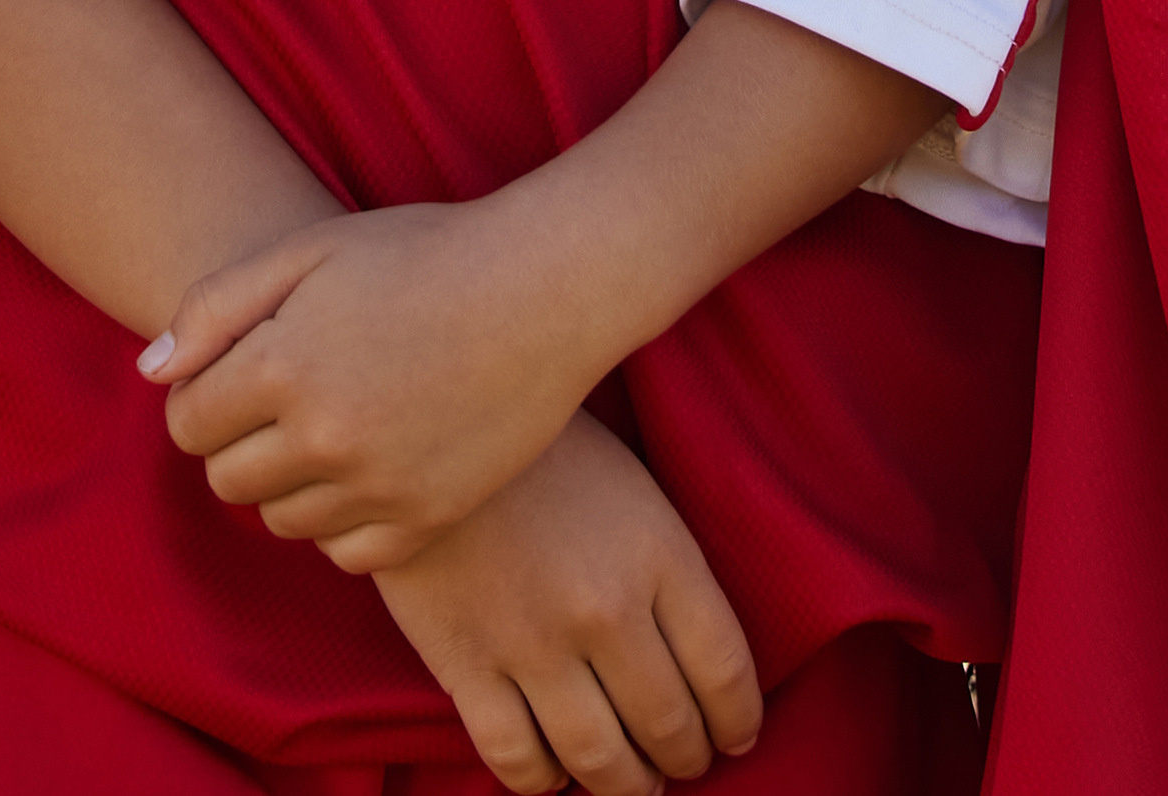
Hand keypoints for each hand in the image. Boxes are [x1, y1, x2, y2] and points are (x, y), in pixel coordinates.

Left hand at [150, 194, 609, 566]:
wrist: (544, 290)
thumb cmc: (421, 255)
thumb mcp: (308, 253)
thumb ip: (215, 309)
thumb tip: (150, 374)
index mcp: (281, 366)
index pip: (186, 424)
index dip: (205, 397)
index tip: (243, 373)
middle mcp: (322, 438)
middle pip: (227, 481)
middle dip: (241, 442)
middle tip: (288, 400)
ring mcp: (378, 486)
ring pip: (282, 521)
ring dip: (290, 483)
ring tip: (335, 426)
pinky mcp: (426, 520)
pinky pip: (345, 554)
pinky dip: (344, 522)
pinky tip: (371, 468)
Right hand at [362, 415, 763, 795]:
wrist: (427, 409)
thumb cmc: (541, 449)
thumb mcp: (633, 489)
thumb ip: (669, 571)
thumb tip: (702, 661)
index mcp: (660, 555)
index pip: (726, 672)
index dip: (739, 723)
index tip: (737, 738)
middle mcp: (606, 609)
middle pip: (670, 726)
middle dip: (685, 759)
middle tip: (683, 764)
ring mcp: (533, 641)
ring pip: (600, 759)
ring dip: (626, 786)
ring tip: (633, 784)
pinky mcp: (465, 661)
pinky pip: (516, 758)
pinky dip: (542, 783)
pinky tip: (554, 776)